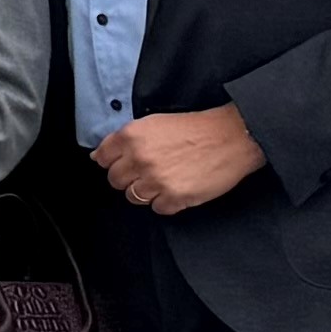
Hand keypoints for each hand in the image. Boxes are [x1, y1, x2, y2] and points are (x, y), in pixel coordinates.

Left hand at [93, 104, 267, 215]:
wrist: (232, 137)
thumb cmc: (195, 129)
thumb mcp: (154, 123)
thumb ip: (123, 140)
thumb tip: (98, 156)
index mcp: (132, 136)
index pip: (103, 158)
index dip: (113, 161)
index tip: (125, 162)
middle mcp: (140, 158)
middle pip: (116, 180)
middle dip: (130, 177)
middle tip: (150, 170)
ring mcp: (156, 180)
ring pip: (134, 197)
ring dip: (147, 191)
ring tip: (166, 178)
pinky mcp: (175, 197)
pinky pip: (158, 208)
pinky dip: (167, 202)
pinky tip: (178, 187)